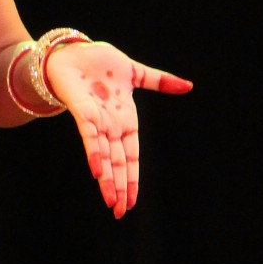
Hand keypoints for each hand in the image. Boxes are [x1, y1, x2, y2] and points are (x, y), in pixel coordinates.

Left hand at [44, 41, 191, 217]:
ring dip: (107, 179)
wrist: (74, 51)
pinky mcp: (82, 111)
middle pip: (117, 164)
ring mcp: (96, 120)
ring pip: (103, 156)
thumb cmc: (100, 63)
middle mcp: (110, 126)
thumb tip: (188, 86)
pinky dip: (93, 152)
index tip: (132, 201)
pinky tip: (96, 171)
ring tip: (109, 201)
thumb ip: (160, 81)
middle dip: (119, 188)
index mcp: (124, 121)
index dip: (132, 178)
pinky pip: (89, 135)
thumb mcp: (135, 73)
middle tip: (119, 212)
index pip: (131, 156)